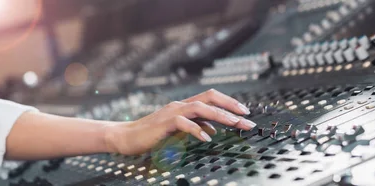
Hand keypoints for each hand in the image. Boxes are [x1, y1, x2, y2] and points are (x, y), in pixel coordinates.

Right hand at [104, 89, 255, 154]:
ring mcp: (172, 112)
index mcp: (184, 106)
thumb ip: (194, 127)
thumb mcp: (177, 131)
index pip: (211, 97)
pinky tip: (206, 137)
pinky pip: (184, 123)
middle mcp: (180, 105)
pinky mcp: (164, 123)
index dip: (229, 102)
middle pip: (210, 98)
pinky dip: (197, 129)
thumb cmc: (151, 135)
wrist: (127, 137)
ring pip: (200, 108)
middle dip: (231, 107)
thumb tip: (213, 129)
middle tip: (248, 117)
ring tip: (235, 124)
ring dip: (220, 115)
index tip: (245, 112)